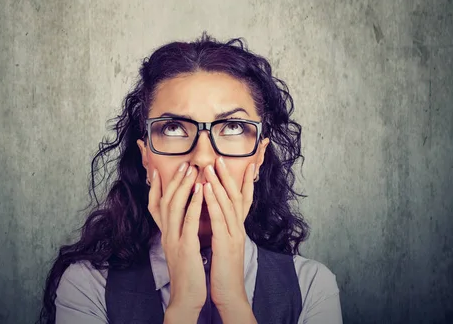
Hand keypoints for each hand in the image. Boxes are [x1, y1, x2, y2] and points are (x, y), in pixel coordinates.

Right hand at [148, 162, 206, 314]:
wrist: (186, 299)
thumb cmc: (187, 273)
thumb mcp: (179, 247)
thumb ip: (179, 230)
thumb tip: (183, 214)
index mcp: (165, 234)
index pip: (155, 205)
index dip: (155, 187)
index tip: (157, 169)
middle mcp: (166, 234)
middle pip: (165, 201)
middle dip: (173, 180)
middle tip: (183, 163)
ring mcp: (174, 240)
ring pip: (174, 206)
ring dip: (183, 186)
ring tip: (192, 170)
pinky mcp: (185, 248)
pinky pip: (189, 221)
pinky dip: (194, 204)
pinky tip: (201, 191)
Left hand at [203, 157, 255, 311]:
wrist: (230, 295)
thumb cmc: (224, 271)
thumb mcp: (226, 245)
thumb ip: (224, 228)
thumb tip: (218, 214)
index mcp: (238, 228)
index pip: (243, 200)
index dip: (245, 181)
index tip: (247, 164)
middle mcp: (239, 228)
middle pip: (235, 196)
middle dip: (228, 176)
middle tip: (219, 158)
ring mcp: (234, 235)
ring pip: (227, 203)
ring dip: (218, 183)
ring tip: (210, 167)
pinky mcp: (225, 244)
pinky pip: (218, 218)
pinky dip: (212, 201)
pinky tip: (205, 189)